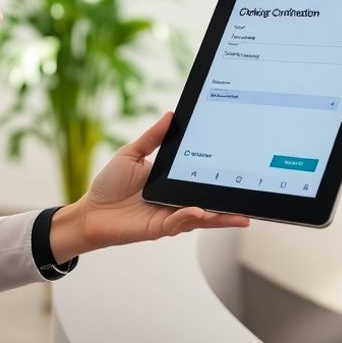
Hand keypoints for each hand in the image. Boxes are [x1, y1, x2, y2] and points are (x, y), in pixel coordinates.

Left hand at [53, 112, 249, 260]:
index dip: (221, 174)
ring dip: (220, 216)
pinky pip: (179, 223)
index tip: (240, 164)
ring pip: (202, 217)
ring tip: (239, 213)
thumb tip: (170, 114)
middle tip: (252, 197)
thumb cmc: (108, 185)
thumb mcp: (132, 154)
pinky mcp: (159, 228)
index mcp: (173, 181)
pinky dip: (190, 217)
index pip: (202, 177)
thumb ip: (153, 137)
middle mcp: (176, 200)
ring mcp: (170, 216)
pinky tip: (199, 211)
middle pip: (210, 202)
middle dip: (232, 203)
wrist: (89, 212)